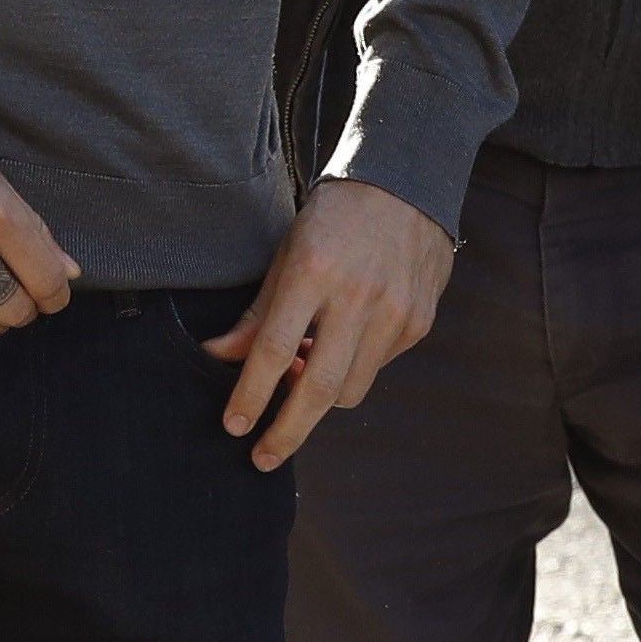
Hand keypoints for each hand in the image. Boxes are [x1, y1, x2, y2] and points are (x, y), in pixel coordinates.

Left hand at [204, 175, 448, 468]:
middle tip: (263, 457)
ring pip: (352, 389)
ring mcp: (395, 311)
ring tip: (303, 376)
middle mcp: (359, 295)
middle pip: (320, 389)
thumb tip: (220, 356)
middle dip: (287, 432)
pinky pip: (378, 367)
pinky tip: (342, 344)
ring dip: (320, 399)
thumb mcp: (286, 253)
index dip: (251, 394)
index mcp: (314, 271)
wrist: (407, 184)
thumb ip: (258, 312)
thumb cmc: (333, 217)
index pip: (276, 349)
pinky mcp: (420, 322)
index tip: (234, 425)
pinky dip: (353, 369)